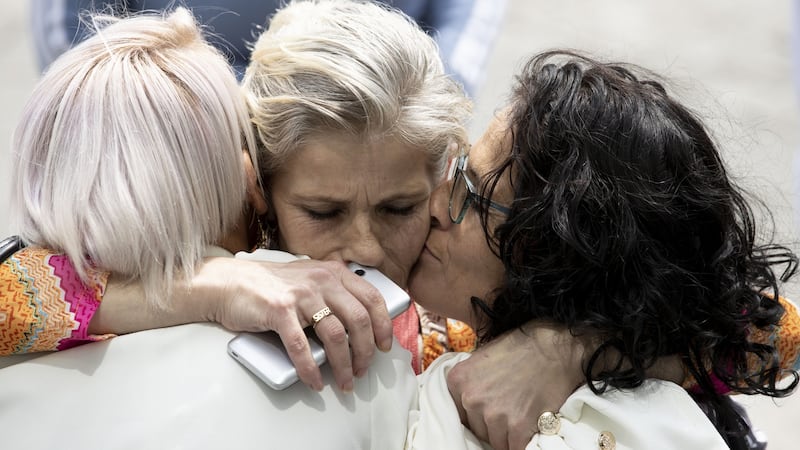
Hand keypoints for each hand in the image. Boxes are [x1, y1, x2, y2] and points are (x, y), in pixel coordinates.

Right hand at [195, 257, 393, 391]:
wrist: (229, 282)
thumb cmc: (270, 286)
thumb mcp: (309, 279)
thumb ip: (333, 293)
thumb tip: (360, 325)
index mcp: (334, 272)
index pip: (372, 298)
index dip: (384, 325)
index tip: (385, 345)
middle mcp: (322, 280)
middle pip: (359, 320)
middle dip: (365, 351)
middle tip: (363, 369)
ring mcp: (301, 295)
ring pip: (336, 336)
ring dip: (344, 365)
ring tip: (345, 381)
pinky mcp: (280, 311)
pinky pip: (302, 347)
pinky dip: (311, 370)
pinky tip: (315, 382)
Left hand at [445, 322, 586, 449]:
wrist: (556, 347)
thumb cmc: (522, 347)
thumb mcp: (484, 356)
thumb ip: (471, 382)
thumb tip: (469, 403)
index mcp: (458, 380)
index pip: (461, 413)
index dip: (477, 414)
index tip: (489, 411)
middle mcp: (471, 398)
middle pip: (478, 428)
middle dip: (492, 424)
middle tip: (511, 409)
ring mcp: (494, 414)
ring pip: (496, 441)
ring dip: (508, 434)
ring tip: (522, 416)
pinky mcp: (518, 427)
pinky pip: (514, 448)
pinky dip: (522, 443)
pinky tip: (530, 429)